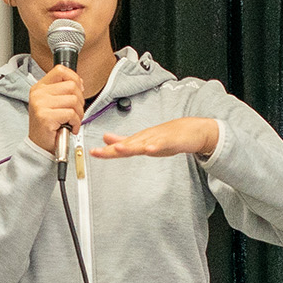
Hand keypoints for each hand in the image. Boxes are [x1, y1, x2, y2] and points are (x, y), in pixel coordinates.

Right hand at [26, 64, 84, 154]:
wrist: (39, 145)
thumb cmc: (48, 125)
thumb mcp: (52, 102)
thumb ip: (63, 90)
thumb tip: (79, 83)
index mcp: (40, 87)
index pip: (60, 70)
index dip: (74, 77)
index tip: (78, 89)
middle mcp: (38, 94)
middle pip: (71, 86)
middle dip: (80, 101)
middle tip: (74, 111)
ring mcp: (40, 104)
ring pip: (74, 100)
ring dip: (78, 113)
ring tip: (72, 121)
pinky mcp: (46, 116)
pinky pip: (71, 114)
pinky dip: (75, 122)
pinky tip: (70, 127)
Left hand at [89, 116, 220, 159]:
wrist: (191, 130)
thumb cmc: (166, 136)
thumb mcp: (143, 140)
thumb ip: (124, 141)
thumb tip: (106, 139)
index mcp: (138, 140)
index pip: (119, 147)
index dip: (106, 151)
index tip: (92, 153)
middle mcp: (145, 138)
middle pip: (126, 145)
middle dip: (112, 149)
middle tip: (98, 151)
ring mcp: (157, 139)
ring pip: (142, 144)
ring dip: (130, 146)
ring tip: (117, 149)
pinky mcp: (171, 141)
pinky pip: (162, 145)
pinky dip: (156, 146)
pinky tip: (149, 149)